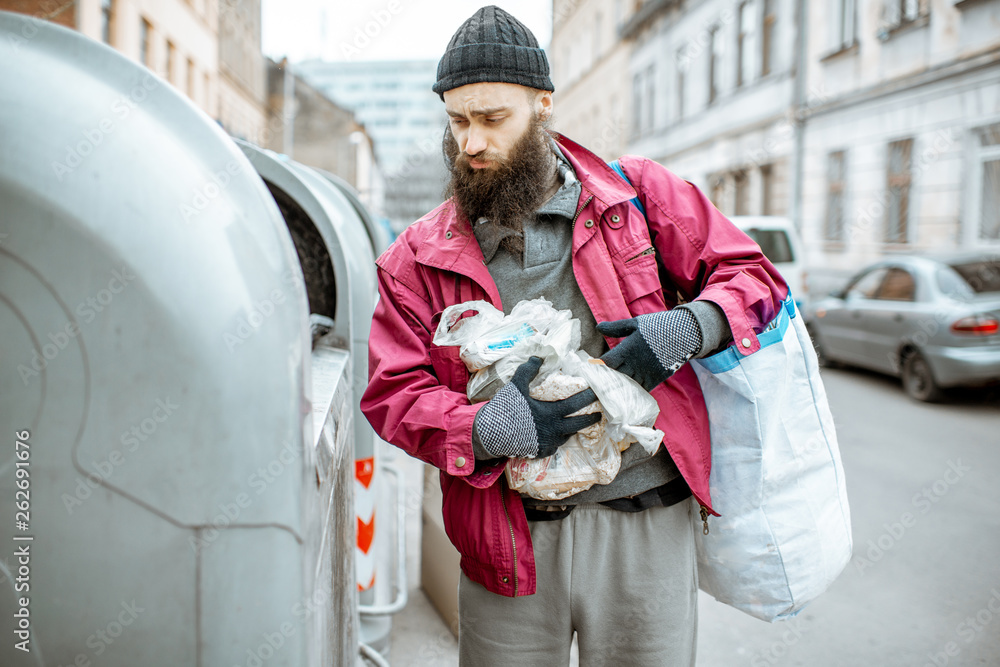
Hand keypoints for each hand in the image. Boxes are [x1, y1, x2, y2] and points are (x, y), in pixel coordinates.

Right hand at [475, 356, 601, 458]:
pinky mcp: (542, 452)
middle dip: (590, 419)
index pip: (576, 405)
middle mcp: (554, 431)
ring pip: (567, 436)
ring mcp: (548, 444)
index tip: (596, 394)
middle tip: (598, 414)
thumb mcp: (516, 386)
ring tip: (576, 422)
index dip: (587, 398)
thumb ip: (528, 371)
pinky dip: (558, 438)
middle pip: (578, 425)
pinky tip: (556, 434)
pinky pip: (555, 445)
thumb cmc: (505, 409)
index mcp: (551, 413)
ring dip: (573, 429)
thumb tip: (538, 357)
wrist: (491, 434)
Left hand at [596, 308, 702, 390]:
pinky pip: (641, 389)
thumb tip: (598, 327)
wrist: (683, 334)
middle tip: (602, 378)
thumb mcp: (635, 324)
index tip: (596, 366)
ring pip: (627, 384)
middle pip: (615, 375)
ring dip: (621, 384)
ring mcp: (645, 372)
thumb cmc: (657, 326)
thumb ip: (616, 328)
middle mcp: (634, 363)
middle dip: (609, 376)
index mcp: (627, 349)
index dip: (600, 365)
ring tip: (615, 384)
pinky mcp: (655, 378)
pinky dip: (634, 389)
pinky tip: (630, 386)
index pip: (607, 362)